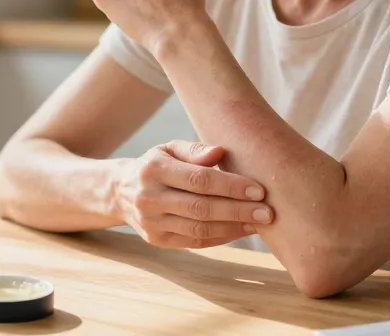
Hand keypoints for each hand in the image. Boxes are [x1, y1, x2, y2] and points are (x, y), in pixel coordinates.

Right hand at [111, 140, 273, 248]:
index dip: (230, 186)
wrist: (120, 191)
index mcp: (153, 169)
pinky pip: (194, 241)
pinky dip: (221, 237)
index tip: (258, 190)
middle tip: (268, 212)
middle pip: (201, 207)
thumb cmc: (157, 165)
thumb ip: (195, 150)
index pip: (198, 180)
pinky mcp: (156, 240)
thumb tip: (221, 152)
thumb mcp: (169, 148)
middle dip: (238, 210)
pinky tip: (240, 230)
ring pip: (199, 229)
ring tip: (258, 223)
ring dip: (233, 227)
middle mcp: (149, 197)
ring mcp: (151, 222)